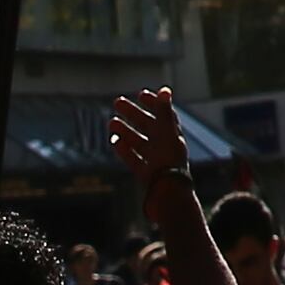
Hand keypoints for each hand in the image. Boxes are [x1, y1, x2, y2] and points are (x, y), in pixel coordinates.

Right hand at [110, 87, 192, 219]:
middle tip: (117, 102)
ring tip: (110, 122)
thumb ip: (164, 112)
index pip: (165, 114)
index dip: (155, 103)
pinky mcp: (146, 174)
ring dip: (125, 131)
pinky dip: (124, 150)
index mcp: (173, 135)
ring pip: (139, 142)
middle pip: (148, 126)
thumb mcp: (166, 132)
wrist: (167, 195)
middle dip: (133, 114)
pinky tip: (114, 142)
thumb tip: (164, 89)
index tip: (140, 94)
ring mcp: (155, 161)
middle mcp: (165, 147)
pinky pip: (133, 159)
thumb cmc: (169, 161)